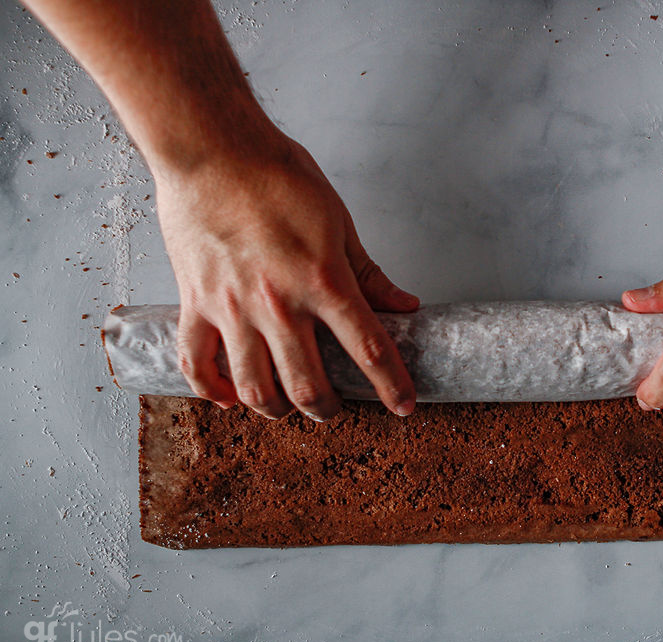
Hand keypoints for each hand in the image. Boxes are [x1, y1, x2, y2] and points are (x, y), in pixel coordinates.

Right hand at [157, 134, 418, 420]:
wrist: (211, 148)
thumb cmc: (275, 176)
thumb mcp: (338, 222)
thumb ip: (369, 274)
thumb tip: (402, 306)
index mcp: (323, 282)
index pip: (369, 349)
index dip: (392, 385)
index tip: (404, 406)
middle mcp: (279, 305)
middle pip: (309, 387)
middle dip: (330, 409)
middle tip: (336, 406)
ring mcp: (233, 309)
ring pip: (255, 389)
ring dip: (278, 410)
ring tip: (289, 405)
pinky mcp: (195, 303)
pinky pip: (197, 364)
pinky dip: (211, 390)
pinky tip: (227, 398)